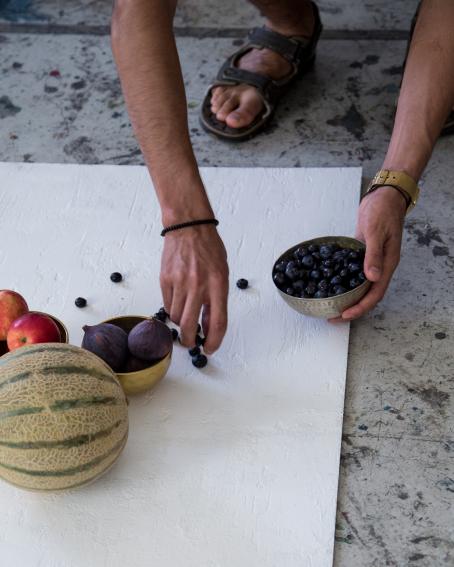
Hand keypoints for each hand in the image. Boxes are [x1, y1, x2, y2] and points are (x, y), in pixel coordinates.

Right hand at [160, 224, 228, 352]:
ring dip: (180, 322)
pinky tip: (178, 301)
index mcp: (218, 285)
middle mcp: (198, 286)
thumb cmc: (209, 249)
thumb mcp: (221, 274)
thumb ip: (217, 299)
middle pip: (190, 326)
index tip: (209, 348)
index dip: (214, 340)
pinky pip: (167, 304)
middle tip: (190, 342)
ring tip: (185, 314)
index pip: (218, 322)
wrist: (189, 228)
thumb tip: (208, 325)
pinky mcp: (165, 280)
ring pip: (176, 317)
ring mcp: (180, 283)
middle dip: (189, 340)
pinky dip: (172, 308)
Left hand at [329, 185, 406, 322]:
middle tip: (332, 317)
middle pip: (367, 295)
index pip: (375, 293)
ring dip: (348, 298)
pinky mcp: (362, 254)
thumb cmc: (382, 211)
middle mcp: (380, 267)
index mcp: (387, 264)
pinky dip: (343, 281)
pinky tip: (330, 284)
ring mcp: (371, 261)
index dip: (360, 307)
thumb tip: (372, 278)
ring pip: (360, 286)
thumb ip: (374, 255)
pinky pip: (353, 273)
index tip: (345, 314)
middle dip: (351, 308)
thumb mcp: (376, 232)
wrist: (383, 197)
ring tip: (331, 306)